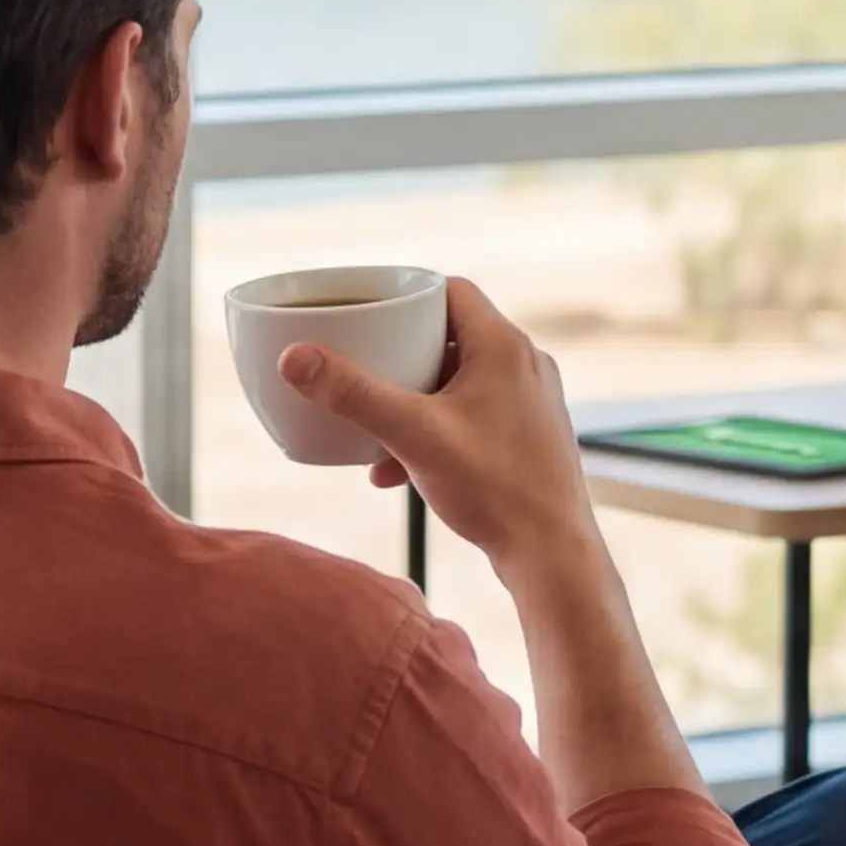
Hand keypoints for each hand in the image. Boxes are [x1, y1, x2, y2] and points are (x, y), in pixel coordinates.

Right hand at [280, 278, 600, 573]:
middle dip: (399, 355)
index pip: (451, 291)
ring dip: (413, 399)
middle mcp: (525, 365)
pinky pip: (471, 415)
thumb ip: (353, 393)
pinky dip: (433, 430)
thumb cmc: (495, 489)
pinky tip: (397, 469)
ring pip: (458, 380)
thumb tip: (294, 356)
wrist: (552, 554)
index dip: (406, 297)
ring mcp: (531, 402)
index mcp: (504, 347)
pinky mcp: (529, 436)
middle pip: (449, 335)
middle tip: (361, 369)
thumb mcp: (412, 435)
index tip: (367, 314)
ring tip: (374, 427)